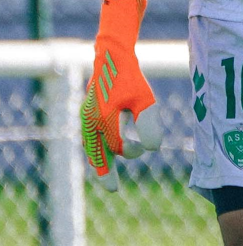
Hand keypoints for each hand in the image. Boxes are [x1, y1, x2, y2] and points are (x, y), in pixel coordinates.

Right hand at [81, 0, 161, 187]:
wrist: (113, 55)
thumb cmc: (131, 78)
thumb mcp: (145, 100)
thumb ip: (148, 124)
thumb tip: (153, 149)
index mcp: (104, 118)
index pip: (117, 147)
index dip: (131, 151)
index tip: (143, 149)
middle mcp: (91, 119)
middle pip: (96, 152)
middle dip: (104, 171)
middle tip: (112, 189)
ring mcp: (87, 115)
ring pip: (91, 145)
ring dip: (98, 160)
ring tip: (105, 176)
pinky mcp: (88, 110)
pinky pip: (90, 136)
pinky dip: (96, 147)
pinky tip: (103, 153)